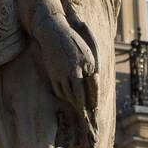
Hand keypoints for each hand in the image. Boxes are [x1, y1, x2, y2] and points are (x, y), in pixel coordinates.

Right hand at [31, 0, 96, 116]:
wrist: (53, 32)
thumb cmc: (72, 40)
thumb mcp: (85, 51)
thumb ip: (89, 66)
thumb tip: (93, 78)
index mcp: (88, 63)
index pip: (93, 86)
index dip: (93, 98)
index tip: (94, 107)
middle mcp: (76, 69)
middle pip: (80, 94)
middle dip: (83, 106)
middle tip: (85, 115)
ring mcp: (63, 72)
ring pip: (69, 94)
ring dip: (73, 103)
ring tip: (76, 109)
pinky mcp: (53, 73)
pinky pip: (58, 90)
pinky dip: (63, 96)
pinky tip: (66, 98)